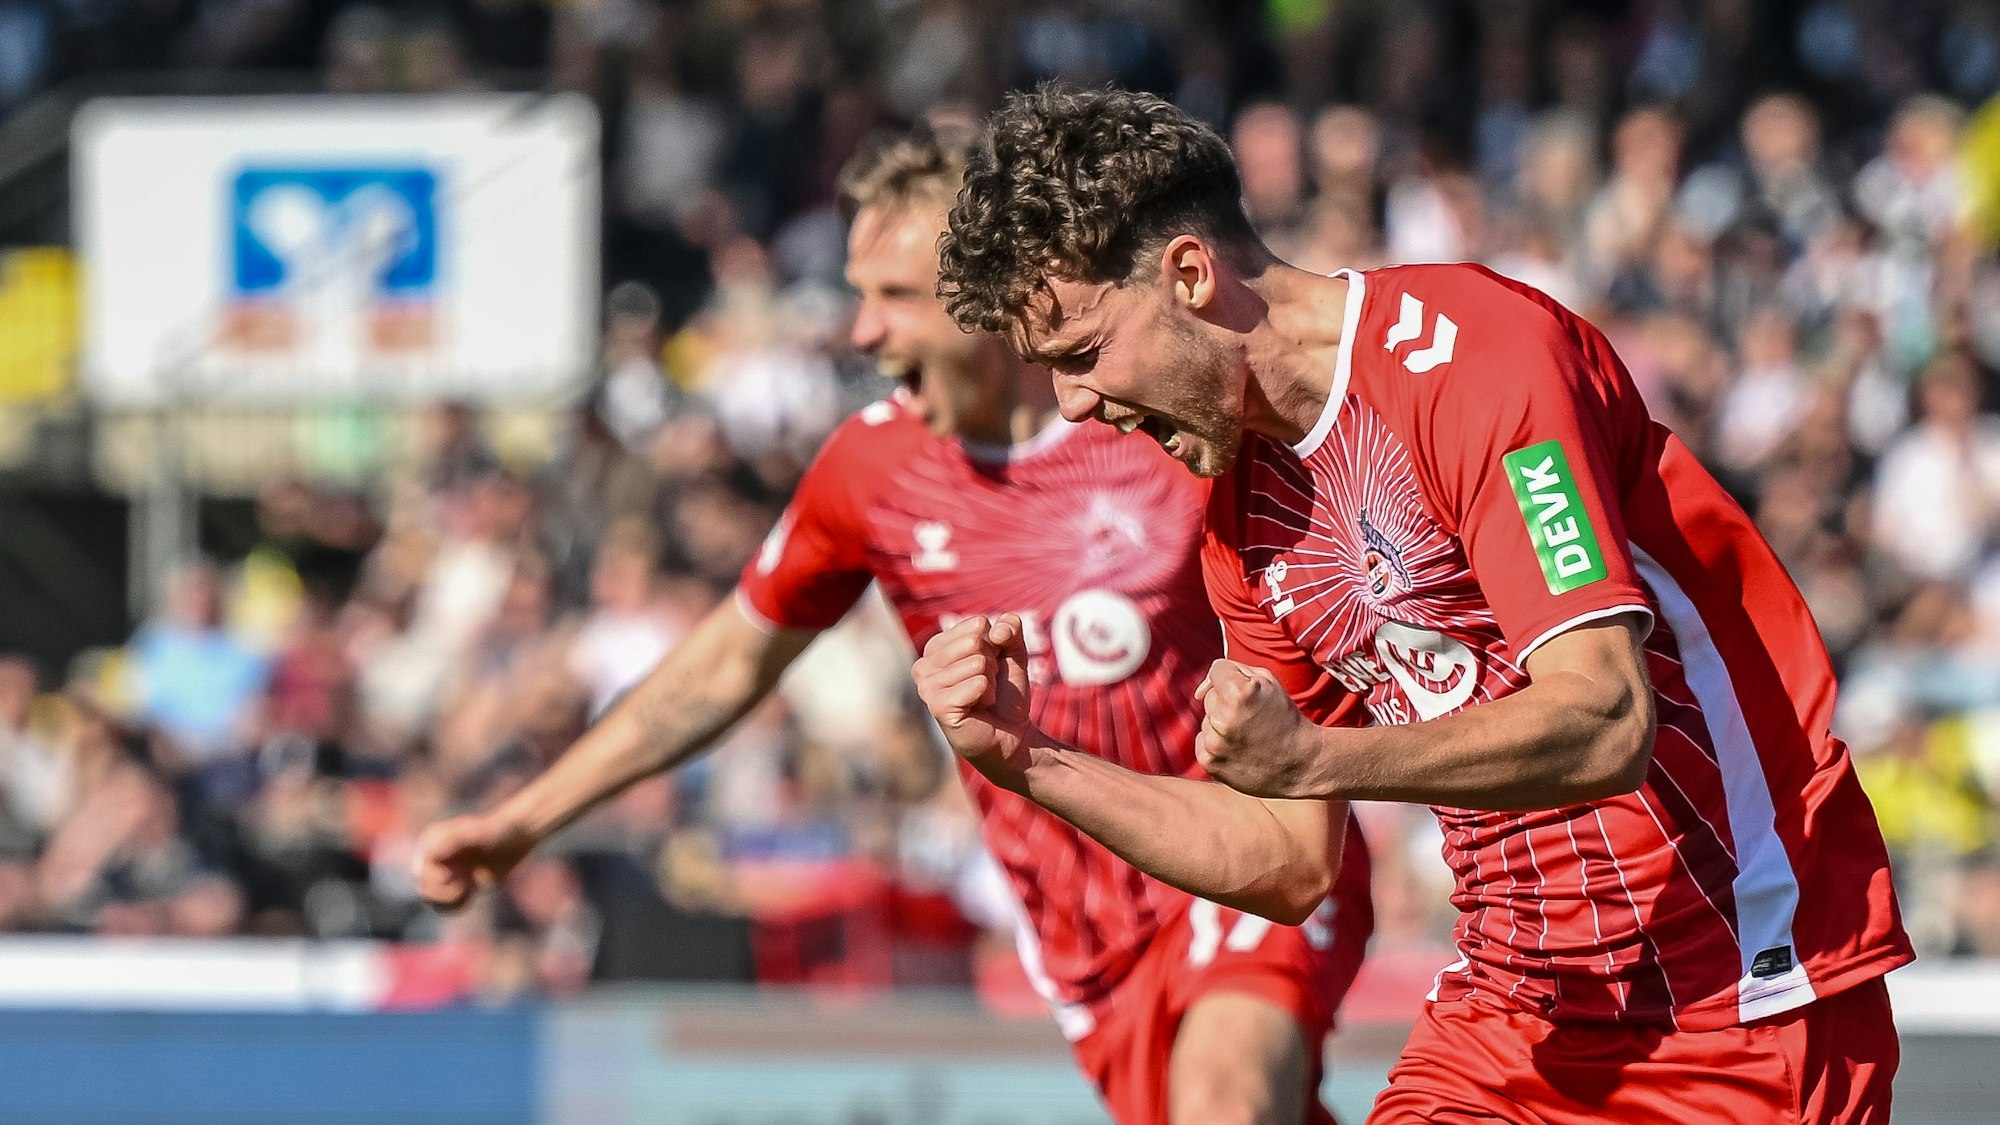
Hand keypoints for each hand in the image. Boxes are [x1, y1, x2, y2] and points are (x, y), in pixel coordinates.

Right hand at [411, 812, 538, 910]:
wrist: (514, 839)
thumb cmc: (496, 831)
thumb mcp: (476, 832)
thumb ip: (453, 839)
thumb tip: (429, 854)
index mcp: (430, 842)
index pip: (421, 871)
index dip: (436, 879)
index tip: (454, 875)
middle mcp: (431, 858)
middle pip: (423, 888)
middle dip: (444, 892)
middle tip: (467, 882)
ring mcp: (441, 872)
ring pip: (430, 899)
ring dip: (449, 899)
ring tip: (470, 887)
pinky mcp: (453, 886)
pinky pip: (443, 906)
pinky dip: (455, 905)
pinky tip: (472, 892)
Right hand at [912, 615, 1036, 785]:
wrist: (1011, 735)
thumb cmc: (1004, 694)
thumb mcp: (1012, 653)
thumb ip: (1010, 629)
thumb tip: (997, 629)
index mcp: (935, 648)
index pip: (977, 625)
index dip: (994, 646)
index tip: (987, 668)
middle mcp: (924, 665)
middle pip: (975, 642)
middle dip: (992, 664)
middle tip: (986, 685)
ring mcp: (927, 687)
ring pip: (978, 663)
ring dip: (990, 683)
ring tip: (981, 698)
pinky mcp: (938, 706)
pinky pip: (978, 683)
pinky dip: (988, 696)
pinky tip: (978, 709)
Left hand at [1195, 658, 1321, 798]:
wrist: (1302, 764)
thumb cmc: (1285, 718)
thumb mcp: (1268, 682)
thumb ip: (1233, 670)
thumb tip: (1199, 691)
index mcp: (1237, 694)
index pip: (1217, 670)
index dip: (1234, 678)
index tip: (1249, 692)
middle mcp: (1222, 719)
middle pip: (1210, 696)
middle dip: (1227, 702)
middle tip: (1253, 717)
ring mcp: (1214, 744)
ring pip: (1207, 720)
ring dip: (1222, 724)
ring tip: (1249, 735)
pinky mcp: (1210, 762)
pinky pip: (1203, 742)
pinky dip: (1218, 744)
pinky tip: (1240, 749)